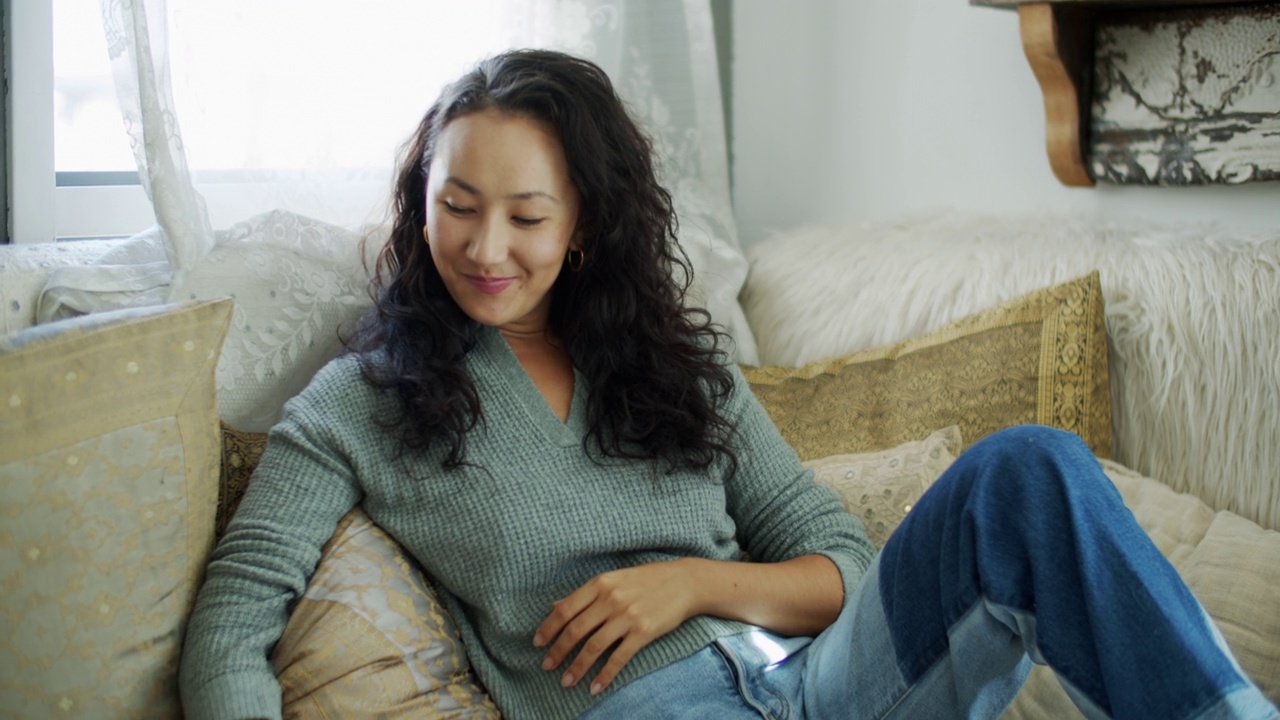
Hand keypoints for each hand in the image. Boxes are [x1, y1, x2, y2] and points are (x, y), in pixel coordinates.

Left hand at [533, 559, 698, 694]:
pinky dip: (604, 675)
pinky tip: (595, 687)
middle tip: (547, 666)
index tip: (537, 643)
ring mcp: (628, 616)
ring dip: (577, 667)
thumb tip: (555, 606)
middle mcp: (611, 599)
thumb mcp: (614, 579)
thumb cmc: (647, 580)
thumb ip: (586, 594)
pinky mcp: (644, 632)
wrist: (685, 582)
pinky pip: (618, 658)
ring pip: (594, 646)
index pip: (566, 609)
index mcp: (601, 584)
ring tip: (566, 682)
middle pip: (576, 630)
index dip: (549, 628)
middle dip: (558, 651)